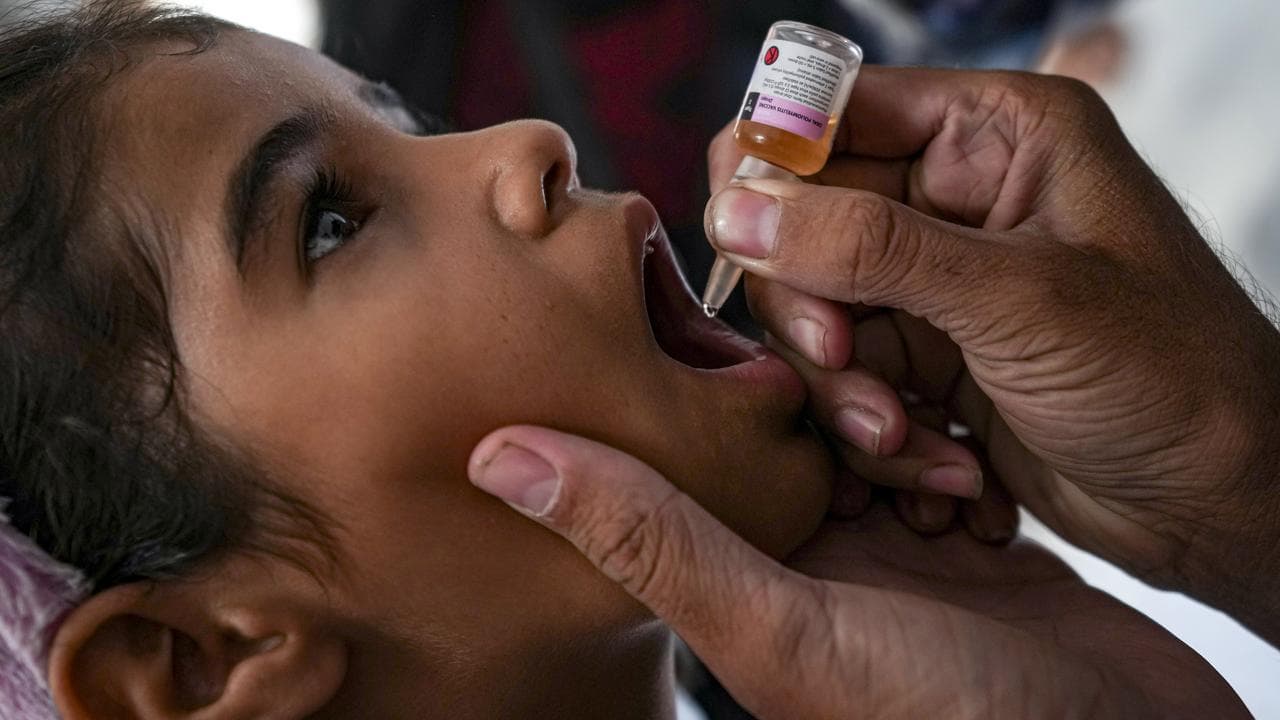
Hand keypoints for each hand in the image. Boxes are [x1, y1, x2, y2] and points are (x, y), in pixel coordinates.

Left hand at [468, 427, 1246, 718]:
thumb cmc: (945, 719)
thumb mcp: (779, 625)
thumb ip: (649, 537)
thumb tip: (495, 456)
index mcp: (740, 578)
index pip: (693, 457)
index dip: (706, 390)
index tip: (720, 317)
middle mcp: (806, 564)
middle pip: (791, 433)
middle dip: (831, 401)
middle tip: (864, 387)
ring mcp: (891, 555)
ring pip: (871, 435)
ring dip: (903, 426)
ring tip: (934, 452)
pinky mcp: (966, 548)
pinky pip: (943, 461)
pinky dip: (958, 452)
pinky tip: (976, 468)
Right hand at [704, 66, 1279, 640]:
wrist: (1224, 505)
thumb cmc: (1173, 376)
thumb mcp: (1018, 298)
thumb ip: (867, 247)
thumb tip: (737, 210)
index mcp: (993, 135)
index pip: (832, 113)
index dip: (774, 169)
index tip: (749, 241)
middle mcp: (954, 200)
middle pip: (802, 225)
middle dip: (813, 310)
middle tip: (840, 362)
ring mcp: (935, 287)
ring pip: (814, 317)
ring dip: (846, 393)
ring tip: (910, 443)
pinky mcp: (928, 363)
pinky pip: (846, 385)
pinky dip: (877, 439)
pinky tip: (949, 474)